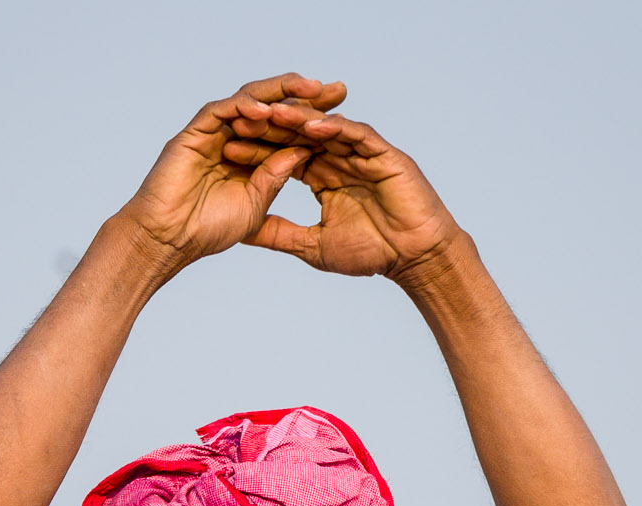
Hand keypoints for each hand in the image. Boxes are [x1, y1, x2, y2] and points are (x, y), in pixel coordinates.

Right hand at [118, 75, 346, 268]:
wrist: (167, 241)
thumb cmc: (206, 231)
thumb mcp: (253, 208)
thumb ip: (274, 179)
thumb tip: (301, 152)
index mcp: (249, 159)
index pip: (286, 133)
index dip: (314, 126)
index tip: (346, 120)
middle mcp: (233, 139)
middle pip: (274, 110)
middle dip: (306, 99)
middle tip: (338, 90)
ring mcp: (213, 133)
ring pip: (251, 101)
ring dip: (281, 93)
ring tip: (311, 89)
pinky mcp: (194, 131)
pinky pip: (223, 109)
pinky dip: (245, 106)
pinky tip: (269, 108)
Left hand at [228, 106, 459, 279]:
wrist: (414, 257)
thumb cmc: (372, 253)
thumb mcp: (312, 246)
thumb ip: (279, 234)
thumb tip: (243, 233)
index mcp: (323, 176)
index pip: (284, 157)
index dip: (257, 152)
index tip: (227, 149)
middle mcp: (339, 158)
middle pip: (298, 136)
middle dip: (270, 127)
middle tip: (240, 118)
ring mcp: (361, 151)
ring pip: (324, 128)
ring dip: (297, 119)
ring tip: (270, 112)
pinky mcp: (381, 152)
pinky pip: (354, 133)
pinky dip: (334, 128)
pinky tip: (311, 125)